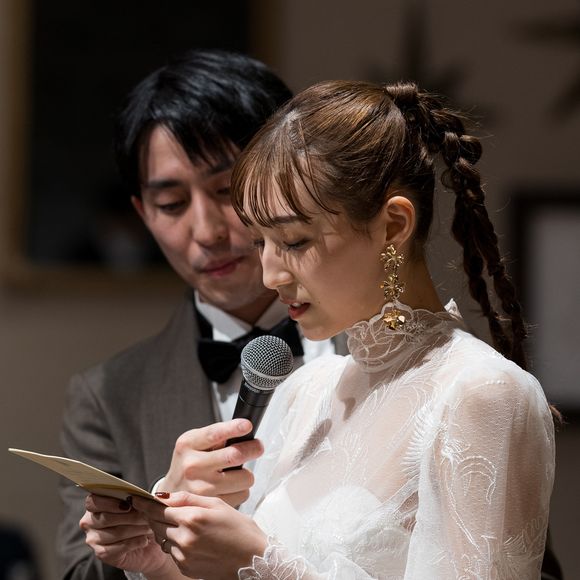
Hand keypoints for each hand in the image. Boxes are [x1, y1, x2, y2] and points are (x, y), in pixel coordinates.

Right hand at [80, 494, 173, 575]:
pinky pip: (116, 549)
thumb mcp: (138, 504)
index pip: (93, 502)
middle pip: (105, 519)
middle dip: (130, 517)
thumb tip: (139, 498)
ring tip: (149, 527)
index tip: (128, 505)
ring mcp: (93, 539)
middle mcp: (89, 522)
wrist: (145, 539)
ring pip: (114, 533)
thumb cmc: (139, 516)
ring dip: (135, 530)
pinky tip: (144, 540)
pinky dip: (134, 543)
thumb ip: (134, 499)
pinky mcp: (101, 554)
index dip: (109, 503)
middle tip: (147, 516)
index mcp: (95, 505)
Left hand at [133, 492, 267, 579]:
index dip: (144, 504)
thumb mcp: (218, 504)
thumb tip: (165, 496)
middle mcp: (184, 538)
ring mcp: (184, 556)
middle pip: (156, 524)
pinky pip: (172, 552)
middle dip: (155, 516)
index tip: (135, 499)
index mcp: (192, 518)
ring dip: (166, 530)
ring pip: (162, 539)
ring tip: (185, 525)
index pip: (158, 509)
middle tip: (161, 509)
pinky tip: (193, 540)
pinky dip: (176, 544)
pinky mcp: (185, 568)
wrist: (253, 560)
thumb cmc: (239, 529)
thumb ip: (189, 498)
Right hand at [163, 419, 263, 506]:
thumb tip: (244, 430)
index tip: (247, 425)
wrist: (171, 495)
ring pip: (244, 477)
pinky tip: (230, 487)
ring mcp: (201, 488)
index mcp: (188, 444)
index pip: (213, 434)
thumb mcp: (194, 443)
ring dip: (246, 474)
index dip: (233, 429)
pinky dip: (241, 489)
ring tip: (236, 472)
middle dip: (252, 449)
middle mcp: (191, 465)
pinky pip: (242, 494)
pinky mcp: (211, 505)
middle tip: (258, 447)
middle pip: (234, 456)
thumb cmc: (189, 464)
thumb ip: (215, 436)